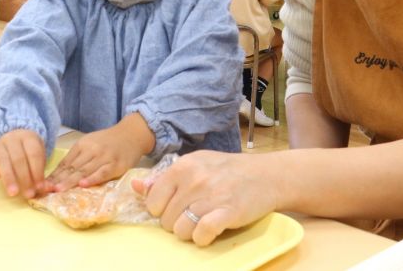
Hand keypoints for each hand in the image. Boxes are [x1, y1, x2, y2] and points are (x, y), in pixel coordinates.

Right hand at [0, 129, 48, 197]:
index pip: (34, 155)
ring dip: (8, 177)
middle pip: (18, 158)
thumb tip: (48, 189)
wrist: (14, 137)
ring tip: (13, 192)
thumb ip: (41, 172)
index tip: (39, 187)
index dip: (37, 172)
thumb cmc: (28, 151)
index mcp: (29, 137)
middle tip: (28, 194)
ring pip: (2, 159)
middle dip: (24, 178)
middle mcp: (13, 138)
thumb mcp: (38, 156)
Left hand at [47, 113, 152, 190]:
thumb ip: (78, 157)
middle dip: (58, 180)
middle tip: (45, 190)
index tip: (42, 185)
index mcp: (82, 145)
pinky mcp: (115, 165)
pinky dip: (92, 179)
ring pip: (84, 171)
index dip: (53, 175)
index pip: (65, 163)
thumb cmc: (109, 142)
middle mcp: (91, 150)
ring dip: (70, 182)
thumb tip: (59, 174)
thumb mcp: (91, 144)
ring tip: (58, 190)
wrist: (132, 134)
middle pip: (72, 168)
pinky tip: (83, 185)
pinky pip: (102, 173)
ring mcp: (104, 157)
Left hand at [134, 150, 278, 245]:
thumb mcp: (196, 165)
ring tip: (203, 222)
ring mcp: (210, 196)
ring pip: (180, 231)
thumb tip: (136, 187)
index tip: (176, 207)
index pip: (153, 201)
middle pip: (166, 220)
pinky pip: (201, 235)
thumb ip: (165, 177)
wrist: (267, 175)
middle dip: (177, 222)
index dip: (162, 209)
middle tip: (194, 214)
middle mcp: (194, 179)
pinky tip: (210, 230)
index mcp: (183, 166)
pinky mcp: (227, 212)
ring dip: (190, 232)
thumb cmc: (228, 170)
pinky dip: (203, 238)